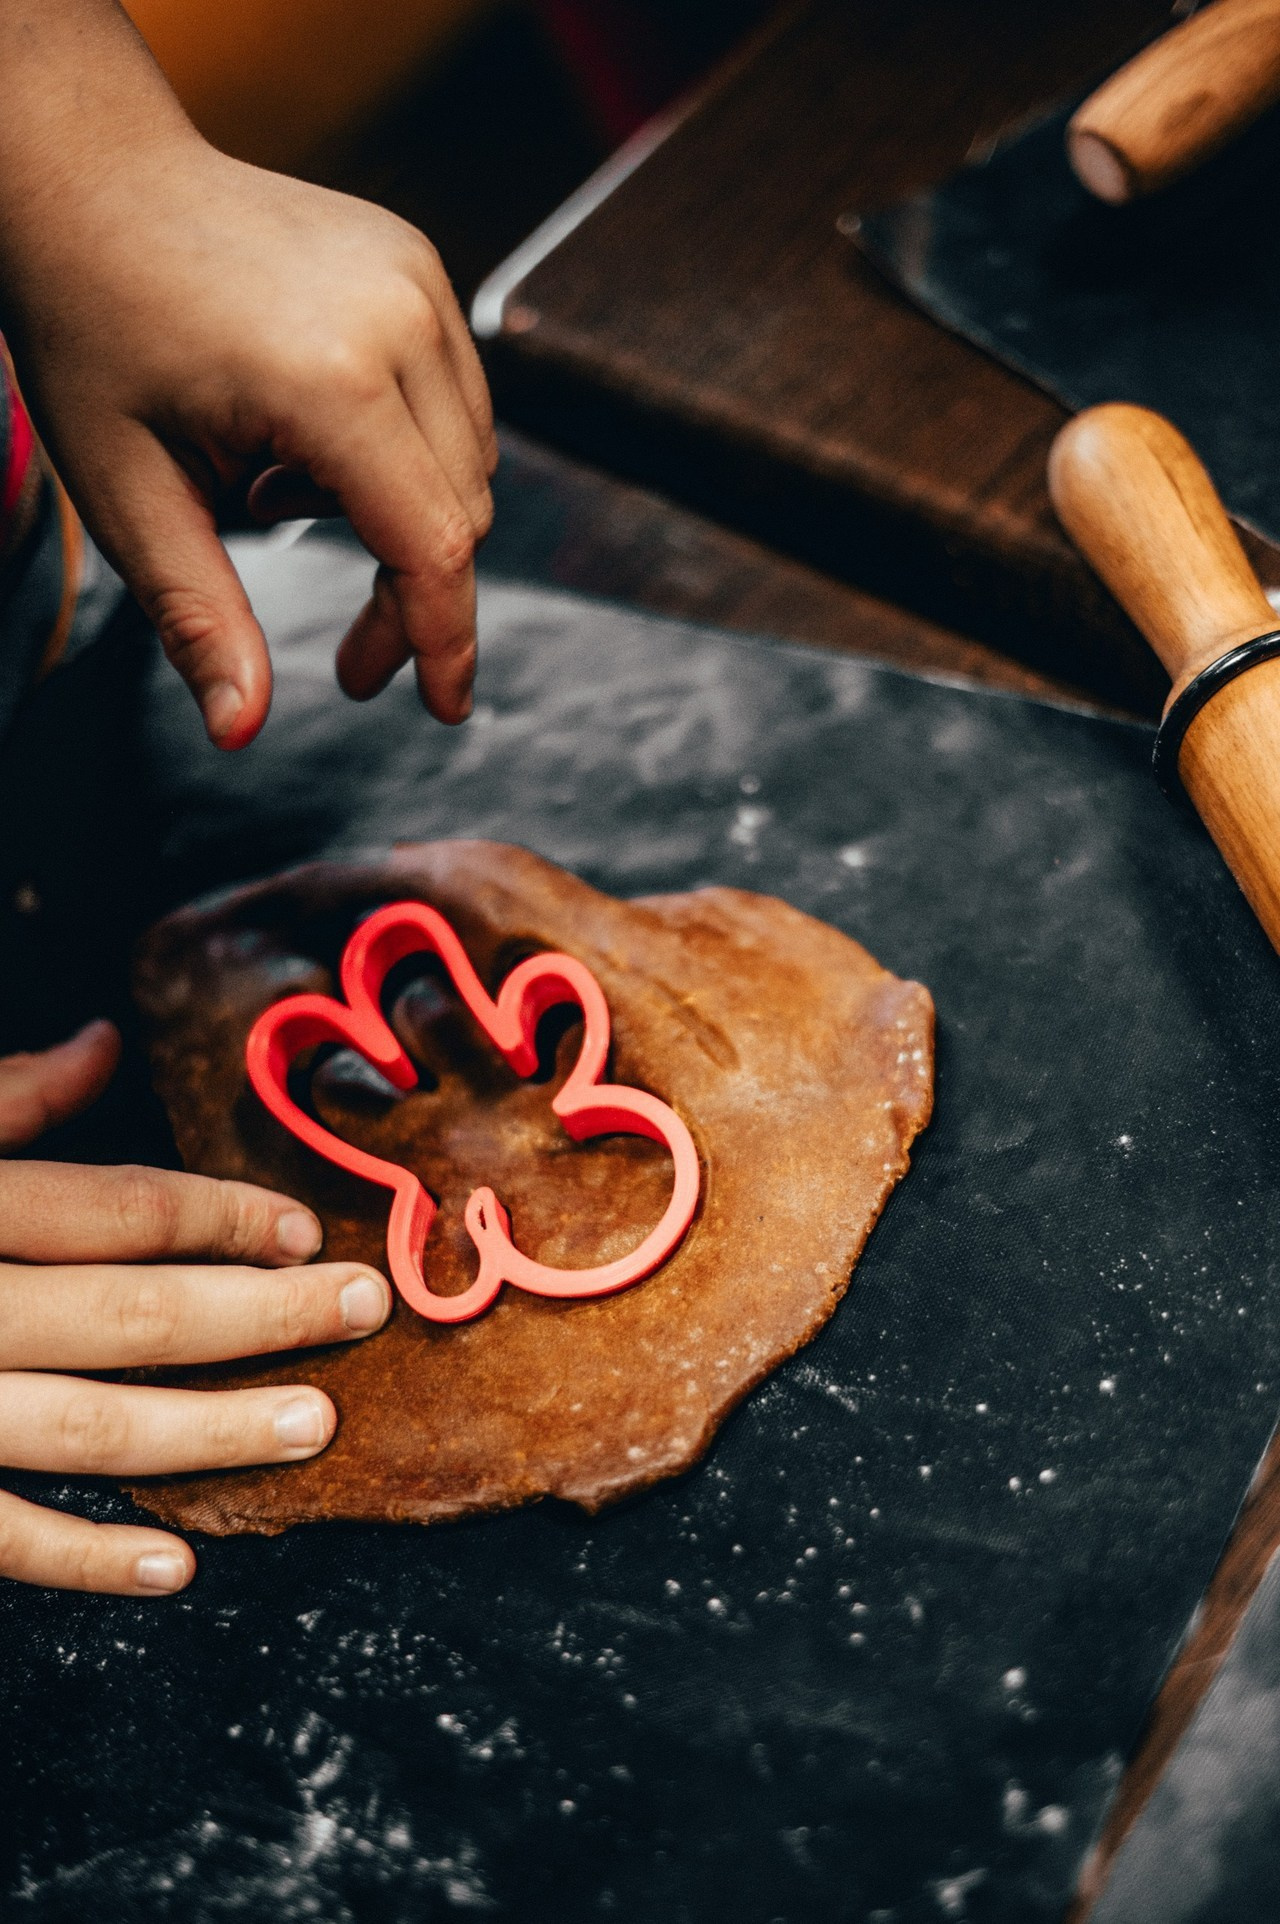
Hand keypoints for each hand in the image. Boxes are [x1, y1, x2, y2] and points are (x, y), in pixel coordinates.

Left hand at [0, 1, 495, 745]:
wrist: (86, 175)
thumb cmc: (92, 329)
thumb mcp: (127, 493)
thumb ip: (200, 618)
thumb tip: (239, 732)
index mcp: (330, 379)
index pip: (433, 546)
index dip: (445, 641)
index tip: (447, 709)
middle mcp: (398, 320)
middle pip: (462, 514)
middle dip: (412, 598)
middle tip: (347, 654)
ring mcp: (418, 282)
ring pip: (471, 464)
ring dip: (404, 519)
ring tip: (280, 493)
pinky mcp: (420, 266)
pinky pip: (457, 403)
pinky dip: (406, 455)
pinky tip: (309, 441)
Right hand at [0, 1020, 390, 1595]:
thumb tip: (101, 1042)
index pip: (117, 1208)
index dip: (221, 1215)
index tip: (303, 1226)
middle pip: (132, 1312)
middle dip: (260, 1313)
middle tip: (362, 1307)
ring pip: (84, 1425)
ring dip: (209, 1432)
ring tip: (314, 1426)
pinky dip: (81, 1557)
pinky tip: (174, 1565)